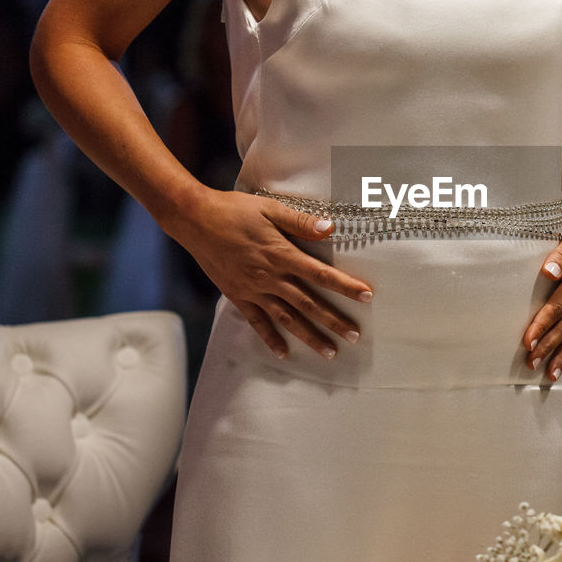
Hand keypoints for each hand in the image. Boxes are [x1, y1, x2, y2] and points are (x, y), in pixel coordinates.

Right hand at [166, 189, 372, 358]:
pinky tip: (284, 353)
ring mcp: (253, 290)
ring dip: (310, 337)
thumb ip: (300, 221)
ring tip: (330, 353)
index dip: (345, 286)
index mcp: (281, 254)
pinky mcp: (238, 296)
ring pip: (287, 319)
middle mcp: (270, 277)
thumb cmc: (234, 210)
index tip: (367, 296)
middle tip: (355, 336)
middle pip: (309, 304)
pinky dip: (271, 339)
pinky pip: (257, 323)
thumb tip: (330, 228)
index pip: (321, 274)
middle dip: (334, 321)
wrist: (194, 221)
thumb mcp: (270, 208)